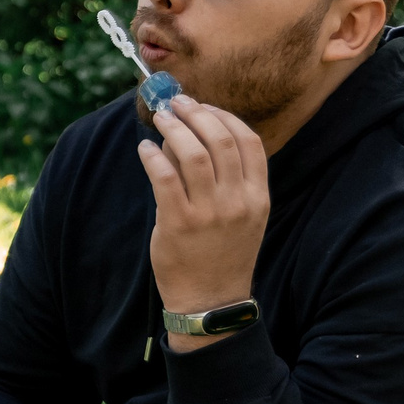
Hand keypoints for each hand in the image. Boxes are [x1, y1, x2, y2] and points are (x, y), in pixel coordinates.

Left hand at [135, 93, 267, 349]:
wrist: (211, 300)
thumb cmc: (223, 253)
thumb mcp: (241, 216)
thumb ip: (225, 179)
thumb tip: (188, 135)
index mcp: (258, 196)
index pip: (249, 141)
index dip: (224, 116)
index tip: (204, 106)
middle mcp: (238, 201)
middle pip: (220, 139)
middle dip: (196, 113)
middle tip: (176, 103)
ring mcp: (209, 212)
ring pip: (191, 152)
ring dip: (173, 128)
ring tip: (160, 119)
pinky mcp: (178, 223)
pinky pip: (164, 176)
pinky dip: (152, 156)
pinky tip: (145, 150)